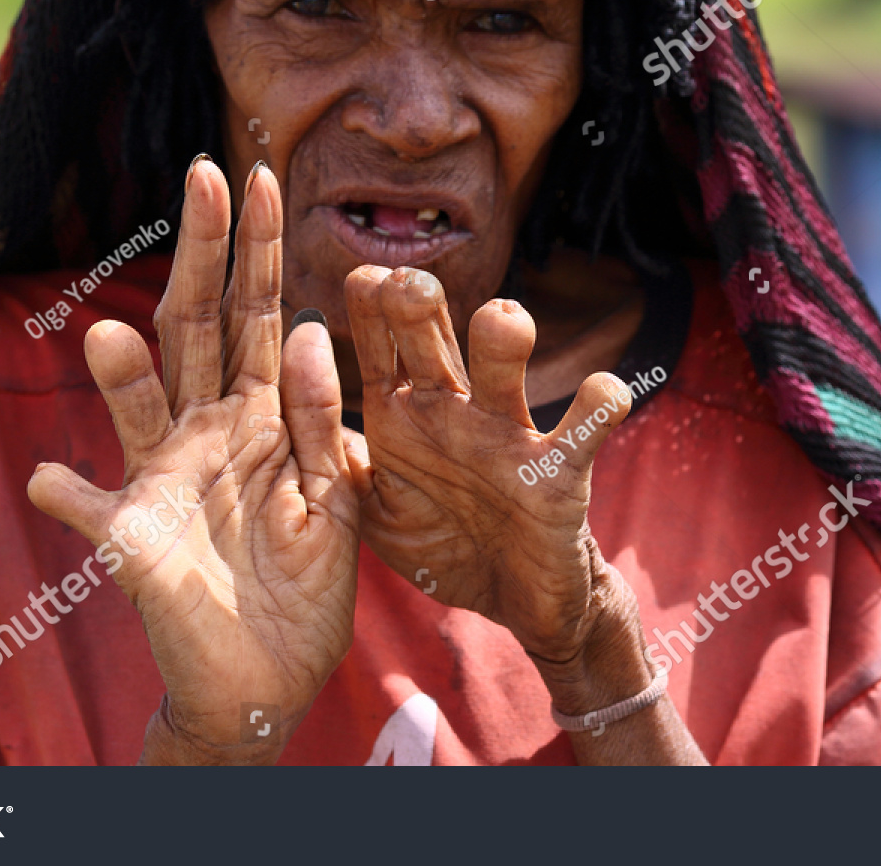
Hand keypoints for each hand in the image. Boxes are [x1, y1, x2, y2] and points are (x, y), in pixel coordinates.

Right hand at [28, 159, 359, 762]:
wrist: (271, 677)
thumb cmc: (306, 587)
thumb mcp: (337, 497)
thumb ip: (320, 419)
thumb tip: (309, 328)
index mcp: (264, 416)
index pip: (259, 316)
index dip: (258, 250)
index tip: (259, 177)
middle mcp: (207, 430)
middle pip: (200, 327)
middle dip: (204, 255)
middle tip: (206, 176)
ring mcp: (163, 478)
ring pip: (140, 402)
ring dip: (121, 374)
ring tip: (109, 335)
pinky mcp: (131, 537)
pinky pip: (88, 512)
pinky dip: (65, 497)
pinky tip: (44, 480)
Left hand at [343, 265, 630, 663]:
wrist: (514, 601)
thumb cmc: (441, 542)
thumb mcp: (372, 509)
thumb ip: (334, 463)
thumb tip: (279, 413)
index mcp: (404, 415)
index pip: (379, 348)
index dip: (368, 312)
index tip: (360, 279)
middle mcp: (455, 410)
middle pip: (434, 342)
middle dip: (419, 309)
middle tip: (405, 284)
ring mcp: (509, 435)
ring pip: (505, 372)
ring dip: (503, 343)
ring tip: (502, 319)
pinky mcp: (560, 473)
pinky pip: (583, 431)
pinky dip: (598, 407)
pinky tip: (602, 392)